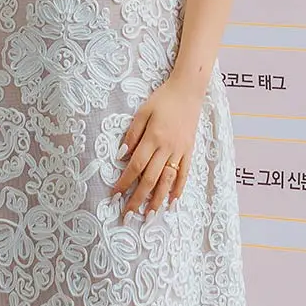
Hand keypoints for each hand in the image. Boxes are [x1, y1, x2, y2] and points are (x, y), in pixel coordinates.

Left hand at [112, 78, 199, 215]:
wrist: (188, 91)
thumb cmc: (162, 100)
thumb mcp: (142, 112)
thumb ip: (132, 134)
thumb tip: (121, 156)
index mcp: (153, 138)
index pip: (135, 166)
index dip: (124, 183)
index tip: (115, 195)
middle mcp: (167, 148)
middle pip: (150, 178)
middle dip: (138, 199)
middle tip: (128, 215)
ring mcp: (180, 151)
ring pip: (167, 180)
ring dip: (158, 199)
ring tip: (150, 215)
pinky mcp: (189, 151)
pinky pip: (184, 173)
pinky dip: (179, 189)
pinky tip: (173, 201)